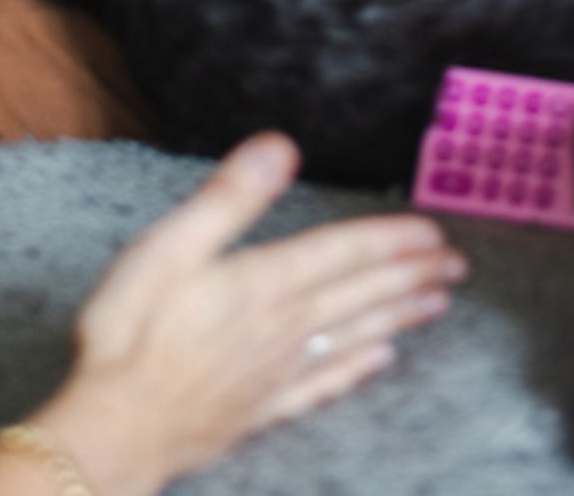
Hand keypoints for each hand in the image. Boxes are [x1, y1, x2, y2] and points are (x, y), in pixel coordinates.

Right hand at [19, 136, 461, 495]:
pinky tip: (382, 361)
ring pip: (356, 336)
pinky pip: (326, 383)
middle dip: (412, 275)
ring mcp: (277, 371)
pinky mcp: (262, 406)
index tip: (434, 231)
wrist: (115, 426)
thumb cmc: (130, 332)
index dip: (391, 239)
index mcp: (264, 281)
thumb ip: (229, 197)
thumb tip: (281, 146)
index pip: (343, 252)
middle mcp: (284, 326)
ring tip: (438, 303)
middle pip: (362, 294)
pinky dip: (359, 369)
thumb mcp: (169, 246)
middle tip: (457, 266)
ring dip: (400, 315)